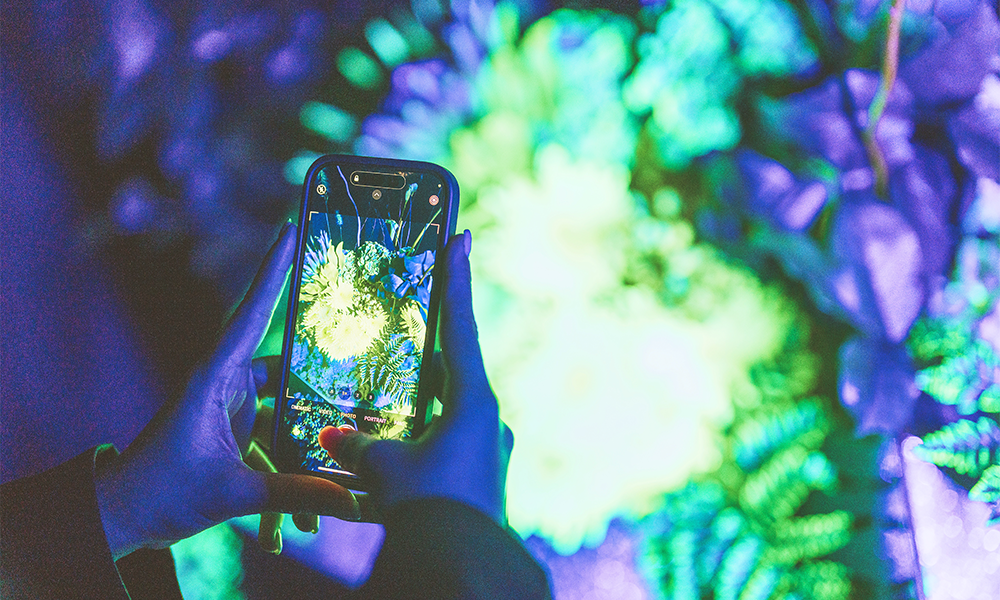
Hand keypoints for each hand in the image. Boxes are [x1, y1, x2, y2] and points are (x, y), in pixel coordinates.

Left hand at [95, 222, 360, 559]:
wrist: (123, 516)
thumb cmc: (161, 492)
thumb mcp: (230, 493)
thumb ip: (292, 494)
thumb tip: (350, 502)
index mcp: (214, 378)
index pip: (250, 315)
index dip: (272, 272)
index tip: (290, 231)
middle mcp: (226, 383)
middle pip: (286, 363)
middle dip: (322, 368)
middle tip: (363, 359)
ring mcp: (232, 406)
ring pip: (286, 404)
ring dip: (308, 432)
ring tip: (344, 453)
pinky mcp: (236, 428)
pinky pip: (276, 433)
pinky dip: (291, 461)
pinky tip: (306, 501)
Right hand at [318, 230, 513, 524]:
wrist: (461, 567)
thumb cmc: (428, 507)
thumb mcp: (385, 469)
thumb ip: (359, 444)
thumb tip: (335, 436)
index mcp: (474, 402)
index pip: (460, 326)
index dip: (457, 279)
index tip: (462, 236)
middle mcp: (489, 420)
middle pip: (455, 367)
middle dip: (428, 347)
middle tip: (410, 317)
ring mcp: (490, 449)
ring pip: (450, 409)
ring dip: (421, 400)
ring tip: (388, 394)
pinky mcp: (482, 476)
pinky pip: (448, 441)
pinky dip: (422, 434)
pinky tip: (397, 443)